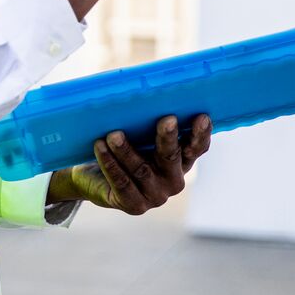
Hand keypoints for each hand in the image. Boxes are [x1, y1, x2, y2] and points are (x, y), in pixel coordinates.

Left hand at [56, 114, 211, 214]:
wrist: (93, 178)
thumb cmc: (121, 148)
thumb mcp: (137, 134)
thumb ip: (145, 120)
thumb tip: (143, 89)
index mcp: (181, 161)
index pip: (196, 148)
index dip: (200, 134)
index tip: (201, 116)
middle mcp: (173, 180)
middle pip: (172, 157)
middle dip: (168, 138)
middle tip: (166, 119)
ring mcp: (155, 196)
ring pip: (142, 169)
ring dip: (127, 150)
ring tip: (113, 134)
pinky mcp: (134, 205)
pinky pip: (121, 182)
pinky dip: (110, 163)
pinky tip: (100, 147)